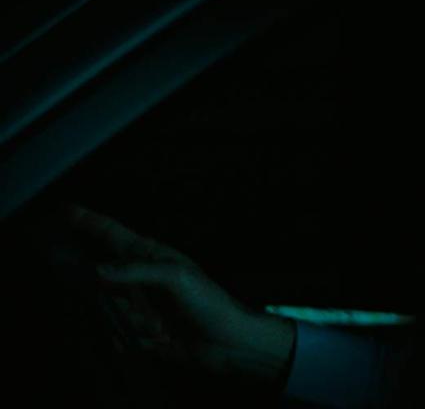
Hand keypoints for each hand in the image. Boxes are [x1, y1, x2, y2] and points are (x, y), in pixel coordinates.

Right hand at [67, 206, 295, 386]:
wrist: (228, 343)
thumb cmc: (211, 303)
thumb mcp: (176, 277)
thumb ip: (135, 271)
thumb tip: (100, 270)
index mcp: (153, 256)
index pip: (114, 235)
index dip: (91, 222)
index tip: (67, 210)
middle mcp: (143, 279)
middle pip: (103, 280)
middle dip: (117, 297)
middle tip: (139, 304)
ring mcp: (142, 305)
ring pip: (110, 311)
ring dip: (134, 322)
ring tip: (162, 324)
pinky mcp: (142, 331)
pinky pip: (118, 335)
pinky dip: (135, 339)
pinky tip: (159, 338)